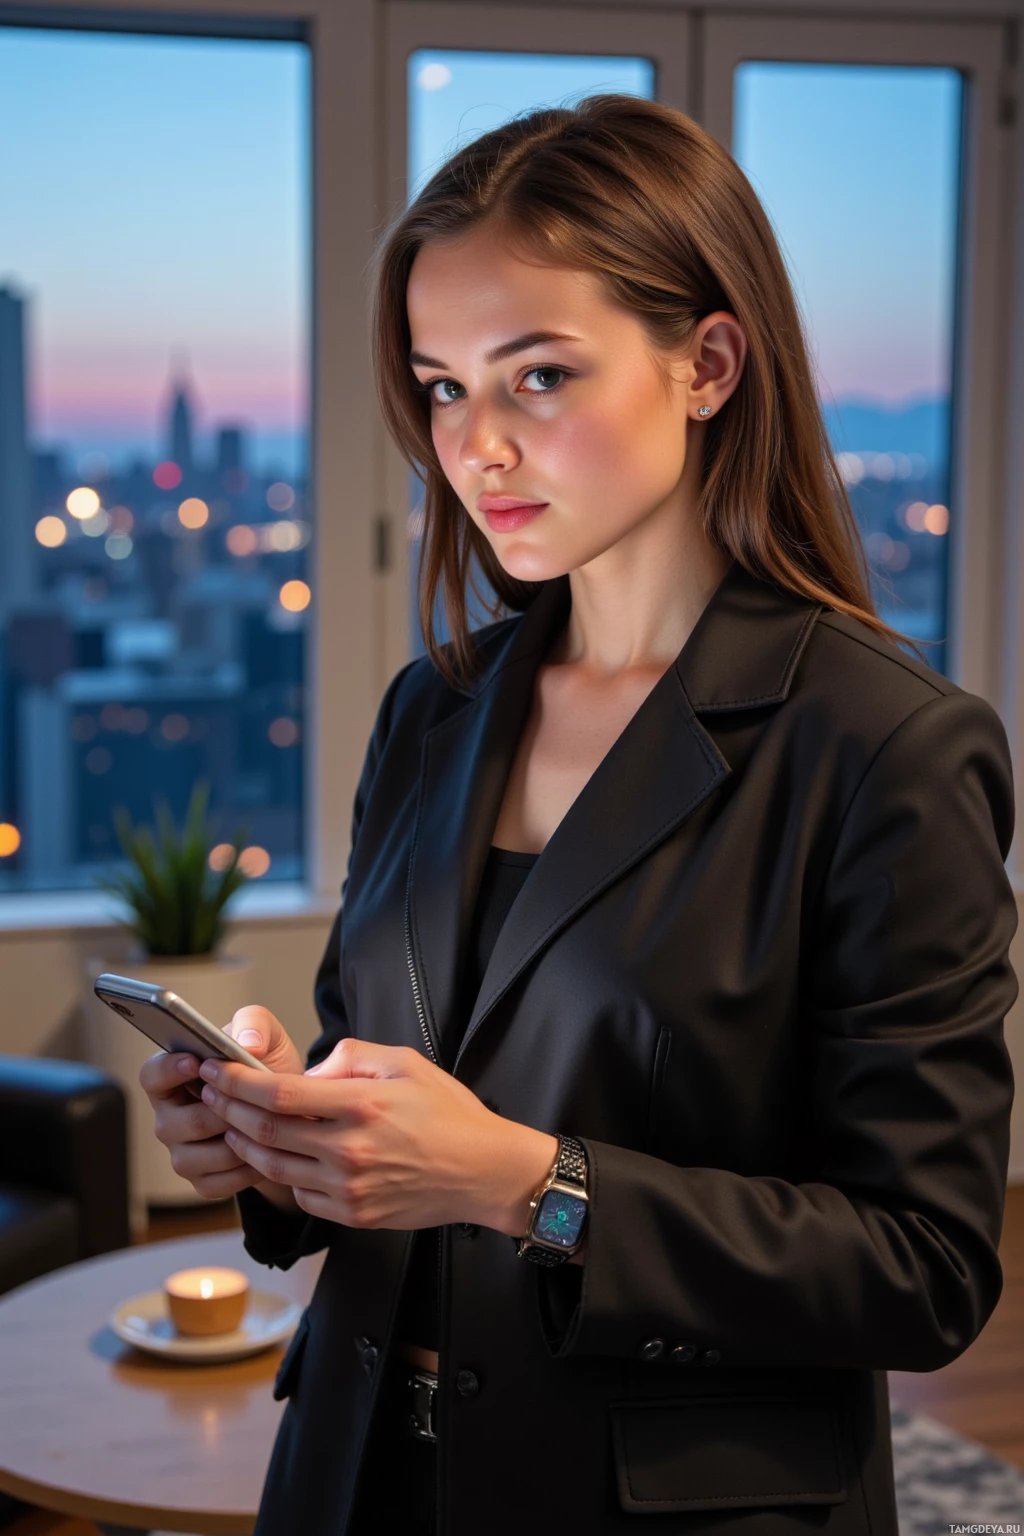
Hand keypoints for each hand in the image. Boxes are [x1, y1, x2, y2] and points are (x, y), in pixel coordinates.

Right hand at [138, 1006, 304, 1204]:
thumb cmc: (270, 1070)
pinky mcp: (203, 1180)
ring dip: (232, 1144)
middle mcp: (170, 1116)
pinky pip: (215, 1183)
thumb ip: (254, 1023)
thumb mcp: (267, 1037)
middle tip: (248, 1103)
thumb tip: (247, 1044)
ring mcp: (183, 1151)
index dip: (169, 1070)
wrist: (294, 1114)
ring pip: (194, 1157)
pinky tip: (264, 1154)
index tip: (197, 1062)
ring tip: (262, 1130)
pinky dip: (243, 1171)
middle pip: (176, 1122)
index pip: (151, 1075)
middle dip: (217, 1113)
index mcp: (174, 1077)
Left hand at [196, 1037, 558, 1234]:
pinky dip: (281, 1173)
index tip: (216, 1069)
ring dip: (243, 1143)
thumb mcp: (405, 1063)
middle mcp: (349, 1149)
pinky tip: (278, 1156)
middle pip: (264, 1130)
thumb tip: (308, 1073)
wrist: (484, 1172)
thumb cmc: (449, 1114)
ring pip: (274, 1166)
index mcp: (361, 1105)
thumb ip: (351, 1058)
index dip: (237, 1081)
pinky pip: (301, 1193)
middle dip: (227, 1109)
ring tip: (231, 1123)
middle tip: (210, 1092)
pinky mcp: (353, 1214)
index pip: (278, 1093)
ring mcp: (349, 1188)